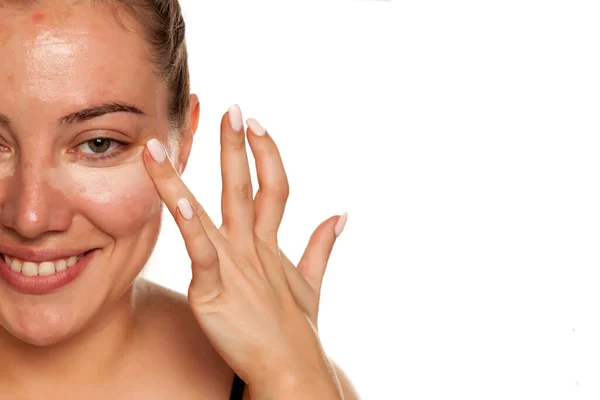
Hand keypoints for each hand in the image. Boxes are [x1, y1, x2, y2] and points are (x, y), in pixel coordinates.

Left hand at [143, 105, 346, 398]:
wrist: (294, 370)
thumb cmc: (298, 330)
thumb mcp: (311, 283)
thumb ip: (321, 245)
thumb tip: (340, 215)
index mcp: (271, 244)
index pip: (274, 187)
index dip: (267, 154)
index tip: (257, 125)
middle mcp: (253, 247)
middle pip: (246, 187)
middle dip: (238, 146)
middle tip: (232, 109)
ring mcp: (234, 266)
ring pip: (209, 212)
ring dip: (180, 178)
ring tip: (160, 146)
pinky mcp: (214, 288)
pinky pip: (200, 251)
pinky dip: (187, 226)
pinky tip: (175, 200)